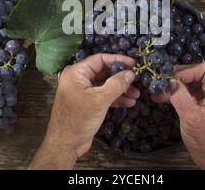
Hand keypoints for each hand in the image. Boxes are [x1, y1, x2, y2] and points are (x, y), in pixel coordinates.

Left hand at [28, 54, 137, 169]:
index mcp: (77, 73)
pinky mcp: (87, 104)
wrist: (66, 144)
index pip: (100, 59)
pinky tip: (129, 102)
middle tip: (138, 80)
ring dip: (121, 89)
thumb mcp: (100, 99)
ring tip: (137, 94)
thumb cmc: (79, 118)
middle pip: (104, 72)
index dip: (118, 60)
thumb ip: (116, 84)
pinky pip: (104, 96)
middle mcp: (79, 80)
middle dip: (121, 77)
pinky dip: (116, 98)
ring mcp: (83, 92)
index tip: (134, 64)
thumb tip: (131, 73)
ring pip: (106, 85)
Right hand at [164, 61, 204, 169]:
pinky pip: (186, 94)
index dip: (188, 70)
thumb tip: (168, 80)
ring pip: (188, 84)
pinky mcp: (198, 105)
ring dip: (172, 86)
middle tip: (160, 81)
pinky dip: (174, 95)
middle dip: (177, 77)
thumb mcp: (192, 117)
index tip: (172, 78)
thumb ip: (180, 96)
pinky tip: (159, 97)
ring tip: (156, 89)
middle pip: (195, 74)